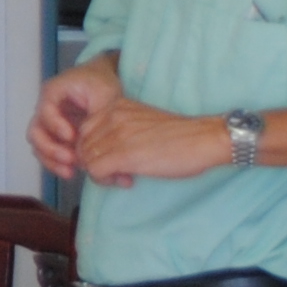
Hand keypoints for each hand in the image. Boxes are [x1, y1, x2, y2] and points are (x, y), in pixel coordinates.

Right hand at [27, 58, 125, 179]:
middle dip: (50, 149)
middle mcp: (45, 110)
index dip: (55, 125)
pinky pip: (49, 153)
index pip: (45, 111)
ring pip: (39, 146)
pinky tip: (73, 172)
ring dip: (52, 161)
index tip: (71, 137)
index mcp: (53, 93)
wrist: (99, 81)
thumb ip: (100, 113)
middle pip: (36, 132)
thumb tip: (97, 139)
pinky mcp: (56, 137)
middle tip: (70, 159)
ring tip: (70, 172)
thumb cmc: (99, 82)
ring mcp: (49, 125)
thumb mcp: (104, 92)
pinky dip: (58, 164)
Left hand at [71, 95, 240, 189]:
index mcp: (116, 106)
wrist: (204, 138)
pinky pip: (95, 171)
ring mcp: (116, 134)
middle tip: (118, 172)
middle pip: (82, 145)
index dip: (94, 149)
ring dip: (101, 174)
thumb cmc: (179, 134)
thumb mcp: (141, 122)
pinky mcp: (123, 154)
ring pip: (86, 159)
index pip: (84, 129)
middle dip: (95, 163)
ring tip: (124, 177)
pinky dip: (106, 181)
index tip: (113, 159)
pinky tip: (128, 181)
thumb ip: (119, 130)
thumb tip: (101, 153)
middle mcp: (111, 116)